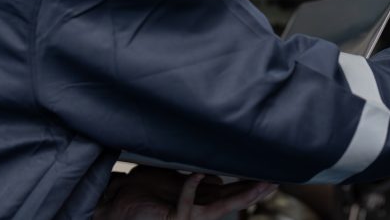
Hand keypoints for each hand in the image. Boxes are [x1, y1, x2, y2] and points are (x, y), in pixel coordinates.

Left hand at [94, 166, 276, 219]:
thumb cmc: (140, 187)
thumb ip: (194, 177)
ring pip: (220, 209)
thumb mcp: (171, 176)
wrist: (115, 201)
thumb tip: (217, 177)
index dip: (249, 185)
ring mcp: (186, 216)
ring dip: (240, 196)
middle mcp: (196, 209)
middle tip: (275, 181)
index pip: (230, 192)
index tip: (267, 175)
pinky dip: (192, 189)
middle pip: (232, 201)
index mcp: (199, 198)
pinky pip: (188, 206)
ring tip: (258, 185)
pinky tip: (198, 174)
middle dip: (254, 192)